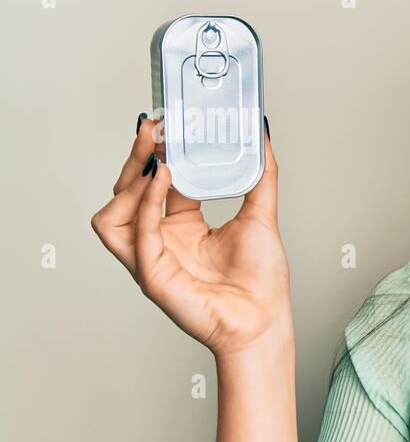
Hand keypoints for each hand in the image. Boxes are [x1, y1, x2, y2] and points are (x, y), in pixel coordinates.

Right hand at [90, 114, 292, 357]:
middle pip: (128, 190)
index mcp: (182, 225)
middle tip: (153, 126)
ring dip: (131, 180)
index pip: (157, 180)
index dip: (158, 151)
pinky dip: (145, 203)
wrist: (265, 320)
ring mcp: (151, 257)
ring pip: (113, 212)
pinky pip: (136, 232)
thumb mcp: (262, 214)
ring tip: (159, 158)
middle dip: (138, 156)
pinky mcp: (151, 274)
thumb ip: (262, 175)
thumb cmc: (261, 280)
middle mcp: (161, 238)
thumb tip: (261, 135)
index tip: (166, 121)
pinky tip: (164, 180)